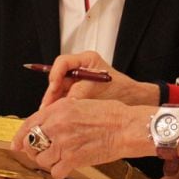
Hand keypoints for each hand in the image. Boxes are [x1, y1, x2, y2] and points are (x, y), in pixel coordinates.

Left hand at [15, 98, 151, 178]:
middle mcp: (57, 125)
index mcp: (58, 109)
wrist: (126, 127)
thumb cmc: (110, 114)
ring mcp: (64, 143)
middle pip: (30, 144)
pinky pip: (56, 172)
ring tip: (60, 158)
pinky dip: (60, 172)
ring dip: (48, 162)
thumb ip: (60, 114)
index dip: (19, 137)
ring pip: (41, 160)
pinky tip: (68, 166)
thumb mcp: (80, 104)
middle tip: (43, 153)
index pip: (28, 124)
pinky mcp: (73, 159)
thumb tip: (46, 125)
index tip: (17, 144)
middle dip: (34, 151)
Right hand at [39, 51, 157, 109]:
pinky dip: (59, 108)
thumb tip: (65, 101)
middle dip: (51, 93)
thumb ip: (82, 92)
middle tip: (45, 108)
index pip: (63, 62)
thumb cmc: (122, 89)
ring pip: (58, 90)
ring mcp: (77, 82)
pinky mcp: (77, 95)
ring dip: (53, 103)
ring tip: (47, 116)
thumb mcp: (101, 88)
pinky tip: (55, 117)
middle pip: (57, 78)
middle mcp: (79, 69)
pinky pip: (64, 99)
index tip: (54, 86)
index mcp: (86, 60)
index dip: (55, 74)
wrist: (133, 100)